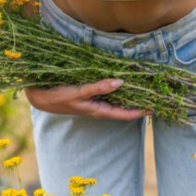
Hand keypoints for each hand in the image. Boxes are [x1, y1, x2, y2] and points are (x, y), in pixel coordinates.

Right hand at [25, 78, 147, 120]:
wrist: (40, 97)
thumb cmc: (59, 97)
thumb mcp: (80, 92)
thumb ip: (99, 88)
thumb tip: (120, 83)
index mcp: (99, 110)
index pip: (125, 114)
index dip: (141, 112)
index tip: (155, 107)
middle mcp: (99, 108)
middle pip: (124, 108)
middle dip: (138, 103)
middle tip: (154, 95)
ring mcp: (94, 102)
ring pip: (117, 100)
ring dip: (129, 95)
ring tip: (144, 87)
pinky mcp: (89, 95)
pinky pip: (108, 93)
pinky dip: (117, 88)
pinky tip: (122, 81)